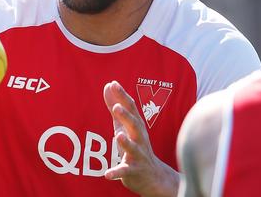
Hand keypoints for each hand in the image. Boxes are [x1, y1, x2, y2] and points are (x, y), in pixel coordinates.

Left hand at [103, 81, 178, 196]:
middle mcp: (140, 140)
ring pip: (133, 149)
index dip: (123, 96)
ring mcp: (138, 156)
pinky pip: (125, 172)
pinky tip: (107, 174)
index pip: (131, 109)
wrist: (153, 177)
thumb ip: (115, 106)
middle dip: (127, 117)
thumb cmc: (136, 146)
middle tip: (117, 107)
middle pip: (135, 126)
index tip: (113, 84)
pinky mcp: (133, 171)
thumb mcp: (125, 125)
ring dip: (126, 142)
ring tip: (118, 136)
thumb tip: (108, 86)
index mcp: (137, 127)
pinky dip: (116, 172)